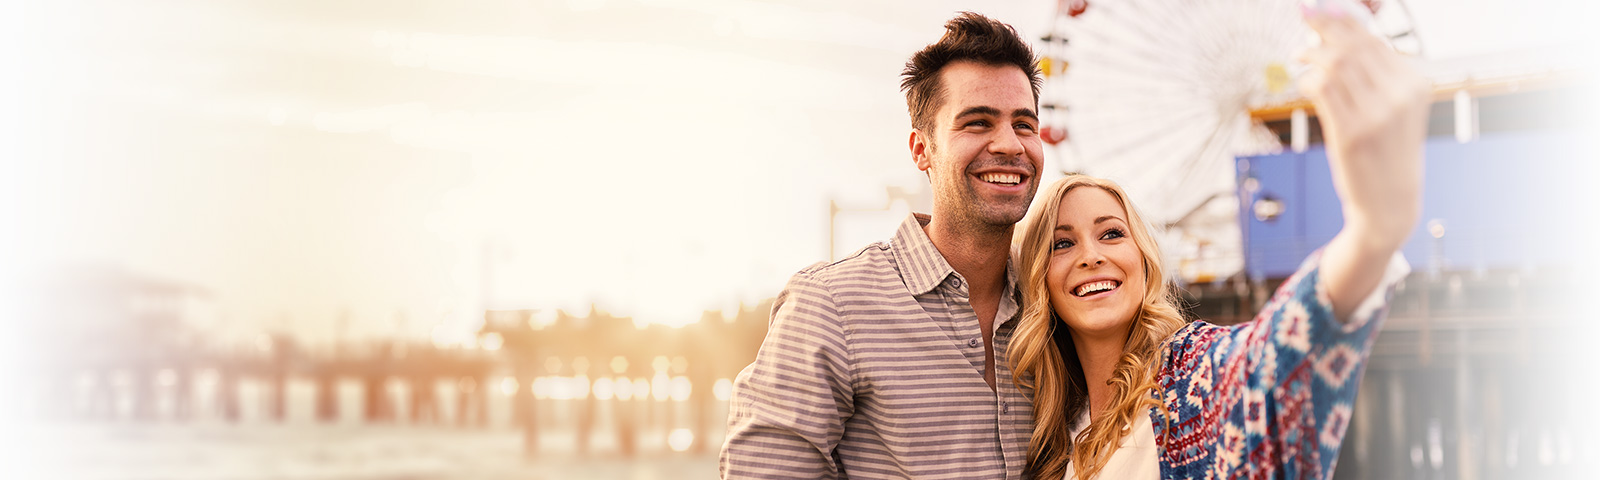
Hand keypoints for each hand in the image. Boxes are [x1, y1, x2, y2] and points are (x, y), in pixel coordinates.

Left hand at [1297, 4, 1430, 249]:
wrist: (1390, 204)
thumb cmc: (1388, 153)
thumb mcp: (1397, 111)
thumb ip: (1378, 77)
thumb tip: (1340, 41)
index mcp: (1416, 85)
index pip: (1374, 40)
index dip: (1342, 20)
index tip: (1320, 9)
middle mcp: (1400, 96)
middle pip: (1353, 46)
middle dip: (1323, 27)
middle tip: (1303, 18)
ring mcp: (1376, 116)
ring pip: (1336, 65)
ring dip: (1310, 54)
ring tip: (1298, 54)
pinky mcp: (1351, 134)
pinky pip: (1323, 91)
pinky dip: (1308, 79)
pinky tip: (1302, 79)